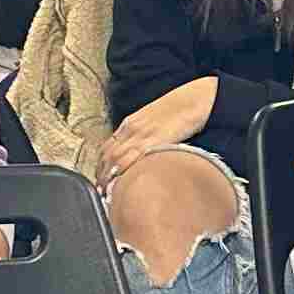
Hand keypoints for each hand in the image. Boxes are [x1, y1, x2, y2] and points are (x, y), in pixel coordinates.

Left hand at [98, 77, 216, 182]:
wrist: (195, 98)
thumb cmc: (179, 110)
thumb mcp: (155, 122)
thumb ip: (145, 137)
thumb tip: (141, 155)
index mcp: (130, 124)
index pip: (107, 148)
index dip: (100, 166)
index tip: (99, 180)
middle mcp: (131, 129)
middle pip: (107, 155)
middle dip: (101, 175)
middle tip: (99, 192)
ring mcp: (141, 134)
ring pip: (115, 158)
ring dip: (108, 177)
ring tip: (107, 194)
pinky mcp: (153, 140)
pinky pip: (132, 157)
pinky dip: (122, 171)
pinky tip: (120, 183)